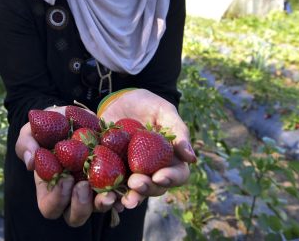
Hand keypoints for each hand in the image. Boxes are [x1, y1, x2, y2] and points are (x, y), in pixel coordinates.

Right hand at [16, 106, 122, 225]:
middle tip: (84, 185)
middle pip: (75, 217)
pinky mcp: (112, 179)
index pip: (50, 208)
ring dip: (104, 204)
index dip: (57, 200)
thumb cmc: (48, 126)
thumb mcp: (32, 130)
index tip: (65, 179)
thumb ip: (26, 144)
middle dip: (80, 207)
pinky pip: (121, 194)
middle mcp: (72, 195)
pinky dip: (125, 194)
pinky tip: (127, 186)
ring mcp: (93, 189)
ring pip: (99, 209)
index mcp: (50, 188)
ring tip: (109, 193)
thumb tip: (30, 162)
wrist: (74, 116)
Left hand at [98, 89, 196, 208]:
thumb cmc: (147, 104)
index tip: (160, 176)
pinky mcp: (113, 170)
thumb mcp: (164, 111)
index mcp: (170, 158)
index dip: (171, 179)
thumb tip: (192, 159)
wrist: (119, 98)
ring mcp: (132, 172)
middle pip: (156, 188)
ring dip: (130, 198)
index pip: (178, 175)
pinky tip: (106, 197)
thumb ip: (178, 132)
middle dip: (147, 188)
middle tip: (136, 182)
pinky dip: (111, 195)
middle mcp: (153, 169)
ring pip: (135, 192)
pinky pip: (113, 187)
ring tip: (123, 199)